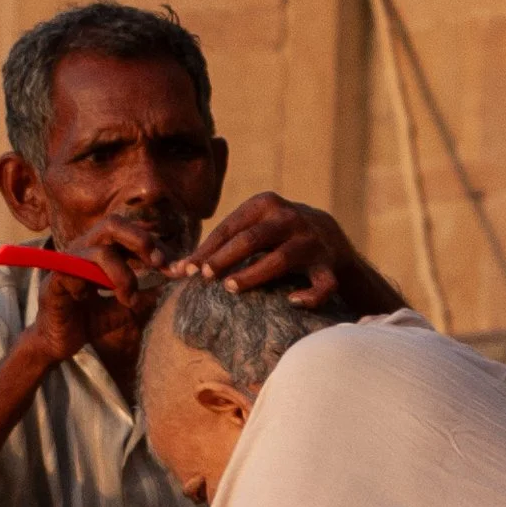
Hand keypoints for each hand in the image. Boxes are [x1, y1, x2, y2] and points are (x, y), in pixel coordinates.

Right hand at [25, 212, 172, 360]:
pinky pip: (75, 272)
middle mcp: (84, 249)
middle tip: (159, 263)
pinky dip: (96, 285)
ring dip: (124, 275)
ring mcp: (68, 262)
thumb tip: (171, 281)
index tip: (175, 267)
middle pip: (112, 224)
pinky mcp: (55, 281)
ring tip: (131, 299)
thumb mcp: (125, 307)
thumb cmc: (89, 320)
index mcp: (101, 250)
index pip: (130, 233)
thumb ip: (145, 292)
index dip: (156, 245)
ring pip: (100, 252)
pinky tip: (103, 300)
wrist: (57, 344)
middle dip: (141, 240)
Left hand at [169, 193, 398, 316]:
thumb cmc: (273, 233)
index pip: (231, 227)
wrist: (328, 233)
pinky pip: (322, 285)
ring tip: (231, 288)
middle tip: (206, 277)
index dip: (208, 249)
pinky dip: (310, 295)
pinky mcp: (328, 265)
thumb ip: (220, 244)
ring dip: (254, 275)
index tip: (188, 270)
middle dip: (226, 258)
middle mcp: (290, 218)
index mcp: (266, 204)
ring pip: (282, 260)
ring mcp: (311, 242)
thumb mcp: (251, 226)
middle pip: (252, 239)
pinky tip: (292, 302)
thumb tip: (177, 269)